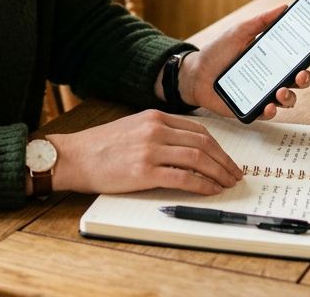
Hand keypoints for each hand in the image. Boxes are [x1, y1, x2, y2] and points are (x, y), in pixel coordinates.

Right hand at [46, 110, 243, 194]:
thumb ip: (158, 133)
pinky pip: (183, 178)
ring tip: (227, 184)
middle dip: (224, 161)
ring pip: (198, 159)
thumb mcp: (133, 128)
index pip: (198, 130)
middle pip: (203, 144)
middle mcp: (155, 130)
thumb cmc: (100, 147)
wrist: (73, 157)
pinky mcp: (144, 172)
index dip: (218, 147)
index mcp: (155, 117)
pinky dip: (202, 185)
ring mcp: (150, 150)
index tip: (227, 159)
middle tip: (235, 174)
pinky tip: (210, 191)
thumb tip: (187, 150)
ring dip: (218, 173)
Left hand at [176, 5, 309, 120]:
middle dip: (306, 78)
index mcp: (272, 56)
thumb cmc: (217, 52)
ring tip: (280, 91)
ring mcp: (264, 92)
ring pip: (288, 98)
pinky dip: (271, 110)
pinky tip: (269, 106)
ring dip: (290, 96)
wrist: (195, 74)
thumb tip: (284, 7)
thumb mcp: (238, 32)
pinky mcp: (252, 107)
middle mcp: (272, 75)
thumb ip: (260, 21)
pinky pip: (268, 112)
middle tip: (301, 74)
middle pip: (299, 79)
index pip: (299, 56)